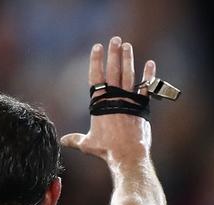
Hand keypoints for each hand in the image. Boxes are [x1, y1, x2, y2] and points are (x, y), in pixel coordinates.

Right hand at [60, 36, 155, 164]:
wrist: (127, 155)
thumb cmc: (106, 149)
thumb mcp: (87, 144)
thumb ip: (75, 139)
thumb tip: (63, 141)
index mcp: (99, 103)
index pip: (95, 76)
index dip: (96, 60)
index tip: (97, 47)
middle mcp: (114, 98)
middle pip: (113, 70)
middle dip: (113, 53)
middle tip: (115, 39)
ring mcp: (129, 101)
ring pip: (128, 75)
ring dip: (128, 59)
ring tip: (127, 46)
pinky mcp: (143, 107)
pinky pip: (146, 87)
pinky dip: (149, 75)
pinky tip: (150, 64)